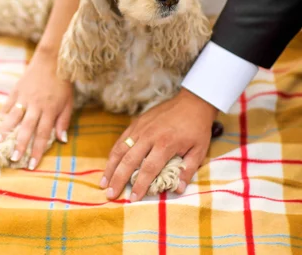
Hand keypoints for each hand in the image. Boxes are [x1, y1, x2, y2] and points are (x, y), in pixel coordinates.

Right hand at [0, 47, 72, 169]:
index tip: (31, 164)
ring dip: (5, 131)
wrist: (52, 59)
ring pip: (13, 117)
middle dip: (20, 145)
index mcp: (50, 110)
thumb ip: (64, 121)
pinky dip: (2, 116)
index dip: (37, 150)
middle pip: (27, 128)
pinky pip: (8, 105)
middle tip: (12, 158)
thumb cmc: (62, 83)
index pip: (43, 133)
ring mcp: (24, 97)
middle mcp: (36, 105)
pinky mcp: (16, 90)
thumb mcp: (68, 102)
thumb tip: (61, 140)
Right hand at [100, 88, 217, 201]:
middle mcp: (149, 136)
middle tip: (110, 194)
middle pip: (129, 161)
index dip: (139, 185)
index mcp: (165, 144)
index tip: (132, 199)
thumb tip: (177, 190)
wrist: (192, 102)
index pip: (148, 169)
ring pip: (120, 149)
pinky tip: (109, 164)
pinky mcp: (136, 122)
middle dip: (118, 179)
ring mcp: (140, 128)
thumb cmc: (197, 128)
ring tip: (103, 183)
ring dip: (110, 167)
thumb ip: (187, 170)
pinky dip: (113, 153)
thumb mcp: (199, 150)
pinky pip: (122, 140)